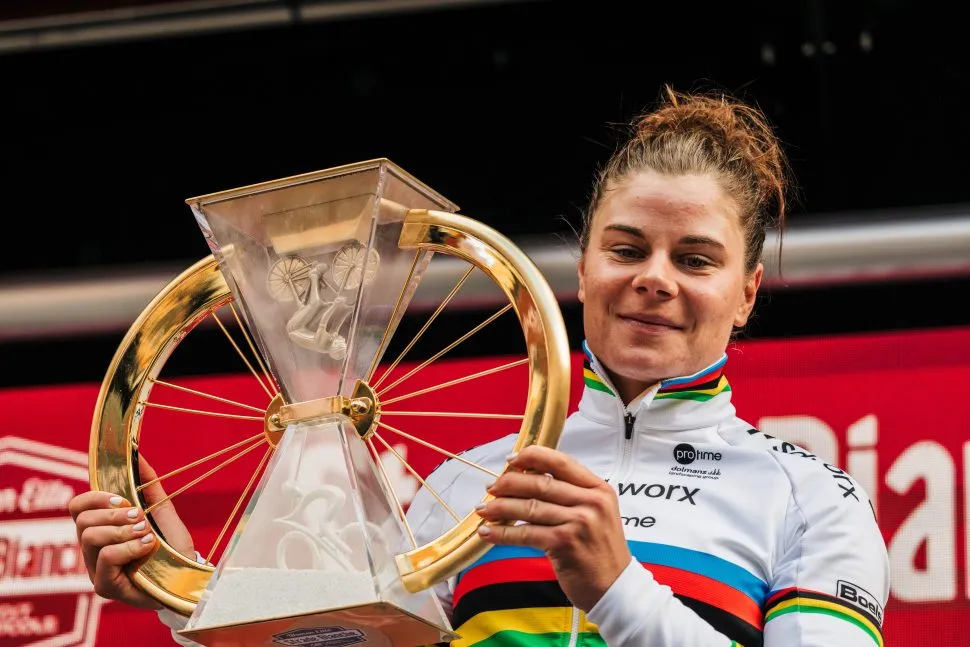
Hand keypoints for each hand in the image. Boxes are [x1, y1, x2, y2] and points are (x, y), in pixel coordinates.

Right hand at [68, 455, 194, 608]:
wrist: (187, 573)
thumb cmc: (171, 544)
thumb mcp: (161, 509)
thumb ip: (148, 484)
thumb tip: (138, 455)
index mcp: (101, 529)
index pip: (77, 507)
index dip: (95, 497)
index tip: (121, 499)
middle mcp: (92, 549)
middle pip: (82, 521)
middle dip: (113, 514)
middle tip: (139, 517)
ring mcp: (96, 569)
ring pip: (91, 537)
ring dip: (123, 530)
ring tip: (145, 533)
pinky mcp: (104, 586)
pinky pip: (106, 557)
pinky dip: (129, 547)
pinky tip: (147, 547)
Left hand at [474, 445, 630, 610]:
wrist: (615, 587)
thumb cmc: (600, 550)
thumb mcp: (595, 513)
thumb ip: (570, 494)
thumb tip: (526, 478)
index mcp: (598, 489)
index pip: (560, 462)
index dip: (532, 456)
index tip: (511, 460)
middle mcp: (591, 502)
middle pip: (540, 483)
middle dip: (509, 484)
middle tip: (491, 488)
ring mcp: (579, 522)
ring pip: (529, 507)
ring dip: (500, 508)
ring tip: (483, 509)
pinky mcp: (565, 543)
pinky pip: (525, 534)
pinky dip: (502, 533)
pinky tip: (488, 533)